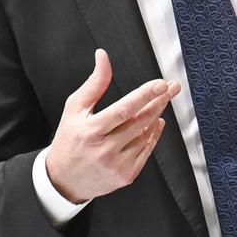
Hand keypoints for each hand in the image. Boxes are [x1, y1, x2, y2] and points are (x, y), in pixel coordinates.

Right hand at [45, 49, 180, 203]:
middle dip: (159, 101)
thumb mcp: (74, 108)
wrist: (64, 179)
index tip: (161, 84)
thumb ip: (94, 83)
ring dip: (155, 116)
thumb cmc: (70, 140)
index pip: (124, 110)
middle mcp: (104, 150)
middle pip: (140, 121)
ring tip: (160, 102)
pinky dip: (153, 135)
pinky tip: (155, 122)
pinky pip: (146, 151)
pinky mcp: (126, 176)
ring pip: (145, 135)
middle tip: (172, 88)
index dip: (145, 95)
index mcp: (90, 131)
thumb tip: (103, 57)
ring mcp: (117, 165)